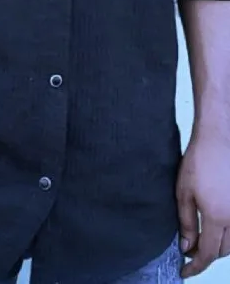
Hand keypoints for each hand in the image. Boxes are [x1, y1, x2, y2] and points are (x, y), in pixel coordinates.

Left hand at [177, 131, 229, 277]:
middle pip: (222, 250)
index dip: (195, 266)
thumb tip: (187, 247)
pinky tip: (217, 225)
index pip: (207, 254)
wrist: (217, 138)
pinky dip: (228, 233)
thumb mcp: (184, 192)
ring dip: (219, 245)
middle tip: (190, 250)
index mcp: (216, 216)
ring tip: (202, 238)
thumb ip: (186, 223)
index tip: (185, 271)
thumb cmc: (199, 160)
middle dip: (206, 255)